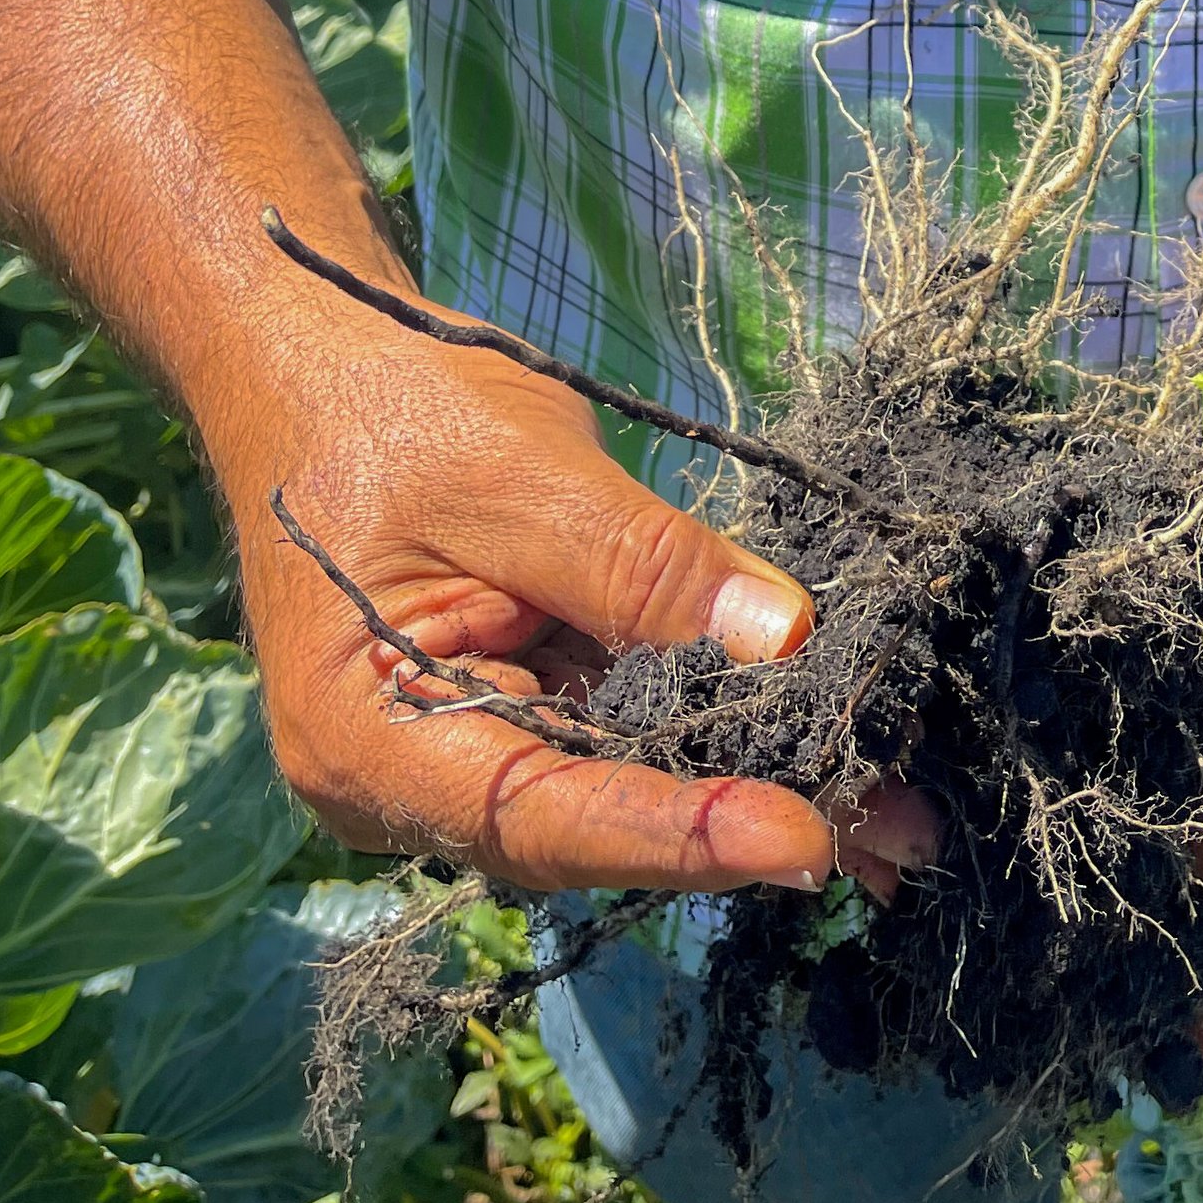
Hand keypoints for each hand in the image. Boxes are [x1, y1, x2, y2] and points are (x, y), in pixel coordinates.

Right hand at [213, 288, 935, 898]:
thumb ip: (645, 565)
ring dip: (746, 789)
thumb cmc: (391, 406)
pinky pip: (617, 734)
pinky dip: (712, 735)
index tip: (805, 839)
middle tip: (890, 837)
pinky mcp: (514, 706)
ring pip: (616, 788)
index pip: (540, 814)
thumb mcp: (524, 472)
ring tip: (888, 809)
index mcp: (366, 738)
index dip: (678, 836)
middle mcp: (407, 779)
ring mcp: (461, 748)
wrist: (312, 363)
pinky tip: (816, 739)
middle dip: (740, 827)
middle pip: (588, 826)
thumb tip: (784, 642)